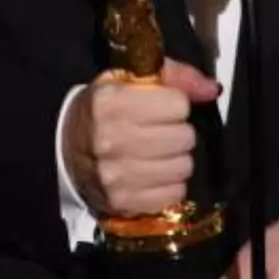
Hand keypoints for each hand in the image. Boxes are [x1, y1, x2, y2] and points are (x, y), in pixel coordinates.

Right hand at [59, 59, 220, 216]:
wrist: (65, 151)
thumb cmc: (102, 111)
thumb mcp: (128, 81)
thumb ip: (175, 77)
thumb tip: (213, 90)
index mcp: (112, 102)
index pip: (178, 104)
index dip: (173, 104)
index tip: (160, 107)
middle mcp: (112, 140)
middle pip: (184, 137)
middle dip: (177, 132)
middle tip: (160, 132)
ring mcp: (117, 175)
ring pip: (183, 167)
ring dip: (176, 159)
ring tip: (157, 153)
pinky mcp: (124, 202)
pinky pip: (175, 194)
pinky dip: (169, 184)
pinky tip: (153, 174)